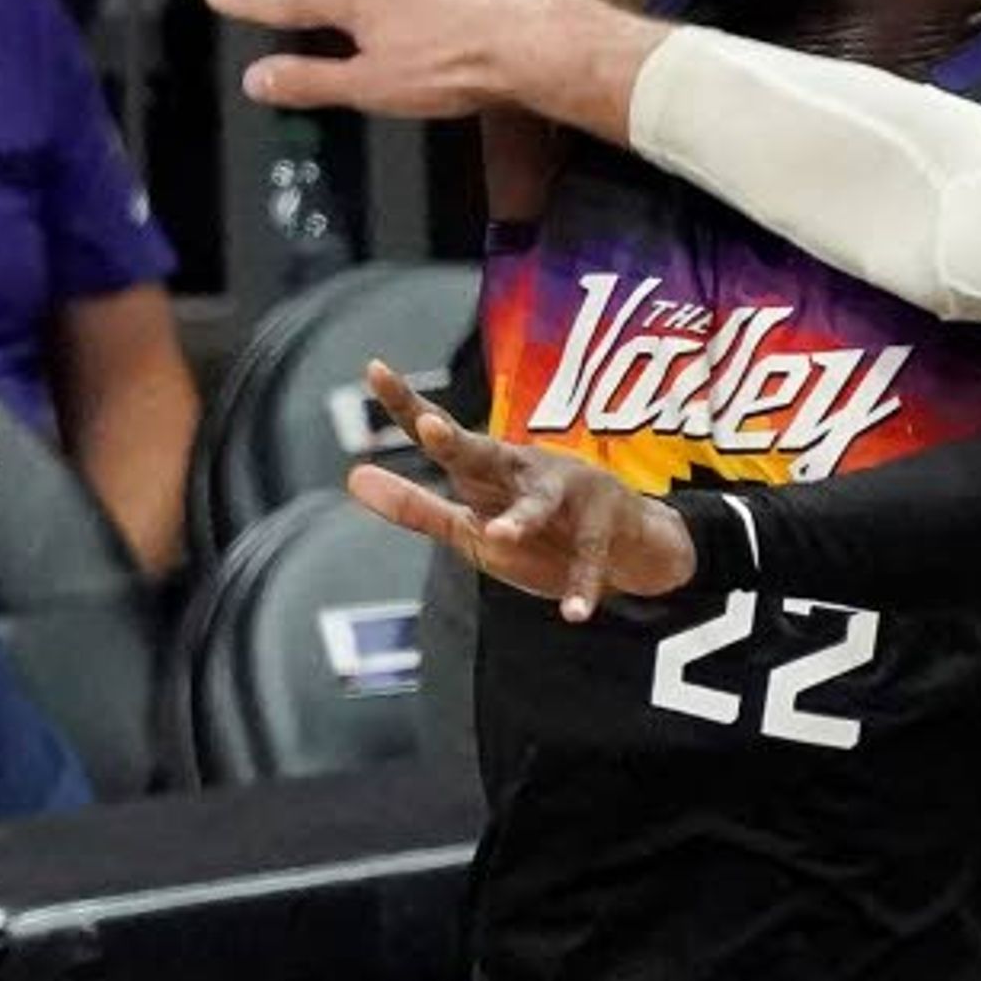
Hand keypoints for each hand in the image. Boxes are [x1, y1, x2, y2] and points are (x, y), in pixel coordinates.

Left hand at [345, 359, 696, 620]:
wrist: (626, 543)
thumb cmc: (536, 528)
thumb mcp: (469, 524)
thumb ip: (414, 507)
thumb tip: (353, 478)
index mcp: (488, 468)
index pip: (441, 435)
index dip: (406, 403)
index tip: (373, 369)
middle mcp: (526, 470)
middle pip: (485, 454)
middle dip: (458, 442)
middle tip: (430, 426)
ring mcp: (569, 495)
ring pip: (540, 504)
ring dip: (522, 518)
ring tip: (501, 535)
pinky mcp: (604, 530)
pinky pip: (589, 561)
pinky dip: (582, 586)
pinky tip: (574, 612)